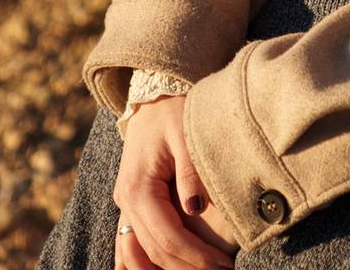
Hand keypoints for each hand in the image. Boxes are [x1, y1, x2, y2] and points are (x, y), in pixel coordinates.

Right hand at [113, 95, 236, 268]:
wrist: (155, 95)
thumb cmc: (174, 111)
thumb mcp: (185, 134)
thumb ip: (190, 172)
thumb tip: (194, 209)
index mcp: (138, 188)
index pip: (167, 236)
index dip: (196, 256)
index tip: (224, 265)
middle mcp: (126, 200)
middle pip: (155, 251)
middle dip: (188, 267)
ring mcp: (125, 204)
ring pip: (140, 253)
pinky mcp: (132, 203)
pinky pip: (132, 243)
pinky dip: (143, 264)